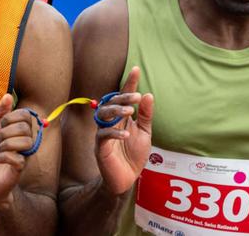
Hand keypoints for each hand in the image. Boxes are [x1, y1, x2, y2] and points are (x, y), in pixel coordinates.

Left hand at [0, 93, 37, 207]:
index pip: (26, 115)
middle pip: (26, 128)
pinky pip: (18, 159)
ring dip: (5, 144)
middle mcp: (26, 143)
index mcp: (20, 132)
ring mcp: (24, 156)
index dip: (10, 117)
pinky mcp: (19, 170)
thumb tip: (7, 95)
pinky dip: (2, 157)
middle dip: (6, 131)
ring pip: (26, 142)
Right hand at [95, 66, 153, 194]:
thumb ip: (146, 115)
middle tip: (136, 96)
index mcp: (122, 117)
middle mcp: (111, 122)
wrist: (127, 179)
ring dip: (116, 111)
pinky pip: (103, 135)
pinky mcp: (100, 147)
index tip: (136, 69)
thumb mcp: (145, 133)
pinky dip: (115, 133)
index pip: (124, 96)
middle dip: (123, 97)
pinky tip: (126, 134)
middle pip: (112, 102)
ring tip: (130, 112)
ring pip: (103, 115)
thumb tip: (148, 94)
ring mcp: (103, 133)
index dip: (130, 83)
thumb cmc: (134, 155)